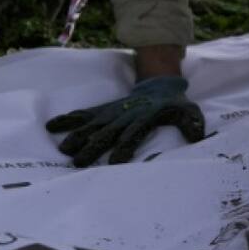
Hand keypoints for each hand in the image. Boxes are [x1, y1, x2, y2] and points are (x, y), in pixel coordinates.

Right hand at [45, 76, 204, 166]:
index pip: (134, 134)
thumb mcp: (188, 112)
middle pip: (108, 133)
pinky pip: (83, 114)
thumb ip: (192, 124)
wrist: (160, 86)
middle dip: (94, 147)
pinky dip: (68, 119)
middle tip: (78, 163)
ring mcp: (112, 113)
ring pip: (92, 125)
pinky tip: (51, 126)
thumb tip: (198, 136)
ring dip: (77, 136)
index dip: (126, 147)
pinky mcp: (103, 110)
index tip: (116, 161)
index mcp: (145, 119)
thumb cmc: (174, 106)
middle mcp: (125, 117)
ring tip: (63, 150)